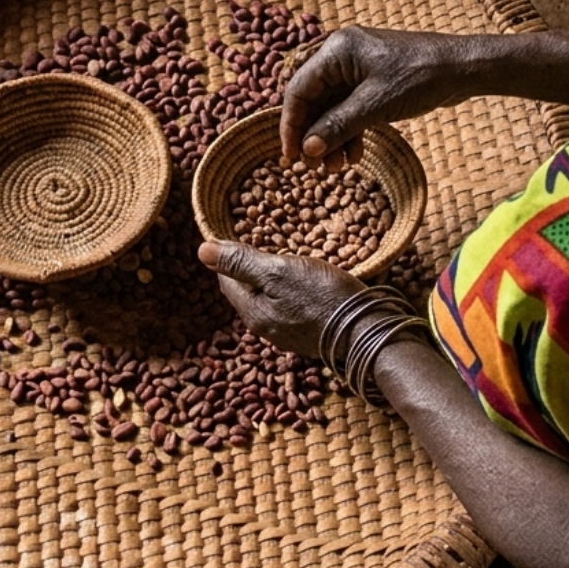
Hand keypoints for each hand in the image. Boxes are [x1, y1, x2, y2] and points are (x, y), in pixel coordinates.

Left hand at [198, 240, 363, 358]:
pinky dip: (291, 289)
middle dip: (250, 268)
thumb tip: (201, 251)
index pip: (227, 281)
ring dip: (272, 278)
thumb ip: (241, 263)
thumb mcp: (279, 272)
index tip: (235, 233)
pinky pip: (291, 306)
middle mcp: (266, 328)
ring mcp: (290, 333)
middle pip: (248, 291)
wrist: (367, 332)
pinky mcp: (310, 334)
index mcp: (253, 313)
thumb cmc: (323, 298)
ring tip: (284, 255)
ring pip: (270, 299)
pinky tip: (306, 279)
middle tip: (260, 241)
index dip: (227, 256)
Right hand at [280, 26, 473, 168]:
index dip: (291, 124)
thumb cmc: (420, 77)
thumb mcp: (375, 106)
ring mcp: (358, 68)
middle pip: (313, 100)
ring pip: (332, 108)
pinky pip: (350, 108)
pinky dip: (349, 131)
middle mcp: (342, 55)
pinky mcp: (373, 81)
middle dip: (313, 135)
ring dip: (331, 138)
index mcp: (336, 50)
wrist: (462, 68)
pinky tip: (353, 155)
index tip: (290, 155)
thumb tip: (308, 149)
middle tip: (313, 167)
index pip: (299, 89)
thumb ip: (338, 126)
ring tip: (335, 167)